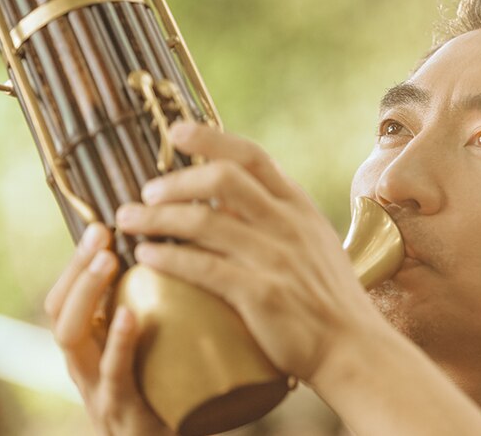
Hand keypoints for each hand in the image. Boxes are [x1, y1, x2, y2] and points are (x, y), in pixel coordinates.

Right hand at [44, 224, 173, 435]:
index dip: (76, 262)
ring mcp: (100, 395)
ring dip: (87, 295)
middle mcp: (85, 370)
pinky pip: (115, 378)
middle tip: (101, 237)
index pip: (65, 298)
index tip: (100, 225)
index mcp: (91, 350)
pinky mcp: (127, 418)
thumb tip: (179, 248)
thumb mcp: (158, 348)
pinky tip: (130, 316)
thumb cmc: (173, 395)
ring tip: (107, 262)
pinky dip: (119, 345)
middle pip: (59, 312)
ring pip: (72, 339)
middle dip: (76, 270)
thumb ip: (158, 309)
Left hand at [116, 122, 384, 382]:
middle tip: (147, 191)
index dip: (211, 138)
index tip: (177, 132)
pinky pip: (203, 268)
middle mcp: (288, 224)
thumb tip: (226, 200)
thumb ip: (276, 217)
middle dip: (176, 181)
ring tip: (128, 219)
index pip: (252, 156)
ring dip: (157, 218)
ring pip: (203, 223)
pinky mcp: (261, 294)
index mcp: (299, 206)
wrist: (353, 348)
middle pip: (222, 180)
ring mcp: (276, 258)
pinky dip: (168, 258)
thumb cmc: (327, 297)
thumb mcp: (313, 243)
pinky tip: (145, 256)